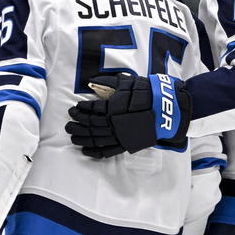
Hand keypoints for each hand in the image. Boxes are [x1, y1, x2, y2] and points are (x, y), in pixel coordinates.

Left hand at [66, 72, 191, 157]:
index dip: (81, 110)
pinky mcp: (126, 144)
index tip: (74, 109)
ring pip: (96, 139)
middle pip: (90, 125)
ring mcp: (120, 135)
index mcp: (113, 107)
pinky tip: (85, 151)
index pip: (92, 109)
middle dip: (77, 125)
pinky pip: (108, 151)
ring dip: (82, 138)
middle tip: (68, 124)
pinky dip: (95, 152)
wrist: (166, 109)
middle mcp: (114, 123)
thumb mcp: (128, 83)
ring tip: (72, 137)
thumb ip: (109, 83)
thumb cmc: (147, 93)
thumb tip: (92, 82)